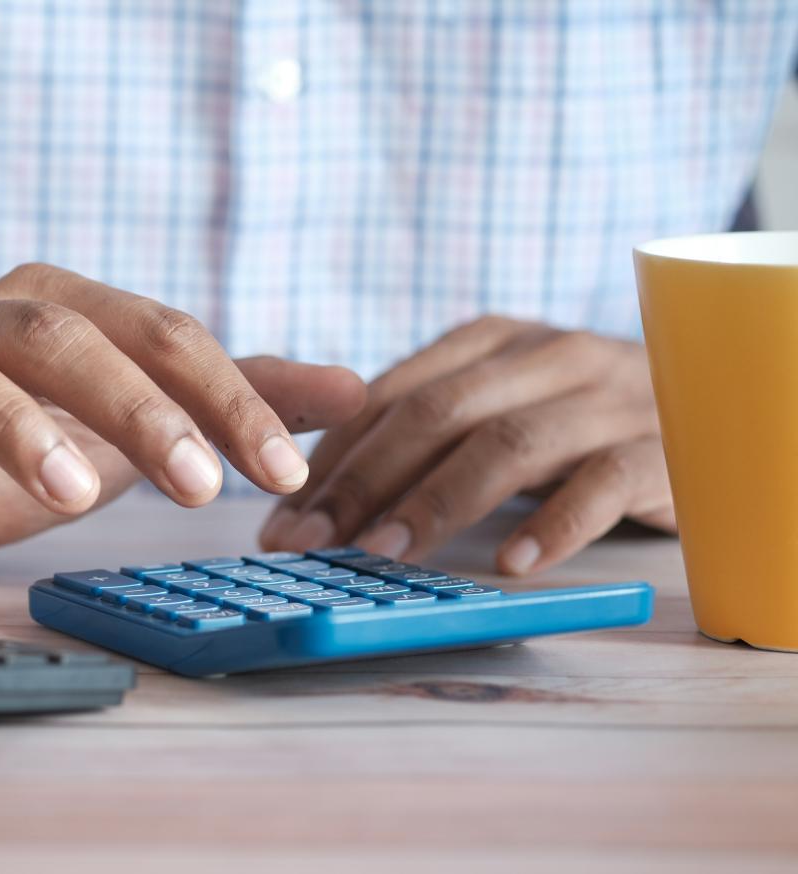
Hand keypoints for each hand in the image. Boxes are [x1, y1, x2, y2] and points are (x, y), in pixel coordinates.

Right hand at [0, 264, 365, 593]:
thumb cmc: (29, 438)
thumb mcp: (139, 415)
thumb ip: (235, 398)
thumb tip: (357, 389)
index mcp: (61, 305)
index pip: (158, 333)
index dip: (226, 397)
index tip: (284, 471)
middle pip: (64, 338)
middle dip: (138, 407)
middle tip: (201, 488)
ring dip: (19, 431)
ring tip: (76, 493)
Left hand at [259, 316, 675, 574]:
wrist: (716, 409)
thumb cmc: (577, 423)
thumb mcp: (498, 406)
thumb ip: (423, 431)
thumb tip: (314, 490)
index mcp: (492, 341)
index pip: (391, 393)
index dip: (331, 457)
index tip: (283, 517)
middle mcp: (547, 356)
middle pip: (437, 413)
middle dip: (362, 480)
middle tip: (311, 542)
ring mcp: (607, 398)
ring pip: (508, 442)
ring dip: (437, 502)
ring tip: (385, 555)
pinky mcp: (662, 448)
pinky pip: (602, 483)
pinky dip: (554, 525)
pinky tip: (512, 566)